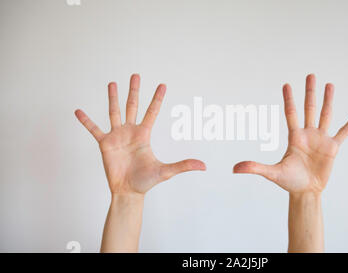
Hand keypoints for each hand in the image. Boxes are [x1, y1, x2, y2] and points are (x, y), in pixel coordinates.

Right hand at [75, 74, 205, 195]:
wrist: (128, 191)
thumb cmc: (146, 181)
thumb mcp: (166, 171)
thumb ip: (184, 166)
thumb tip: (204, 166)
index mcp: (144, 134)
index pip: (152, 112)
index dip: (157, 98)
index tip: (163, 85)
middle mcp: (130, 131)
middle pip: (132, 106)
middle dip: (134, 91)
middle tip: (136, 75)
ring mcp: (117, 136)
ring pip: (114, 112)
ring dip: (113, 98)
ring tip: (112, 83)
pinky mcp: (104, 144)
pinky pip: (94, 129)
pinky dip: (86, 121)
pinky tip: (78, 111)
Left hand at [233, 74, 347, 193]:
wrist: (305, 191)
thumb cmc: (289, 181)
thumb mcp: (271, 173)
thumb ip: (255, 167)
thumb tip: (234, 168)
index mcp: (294, 137)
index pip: (290, 113)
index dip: (289, 99)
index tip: (286, 84)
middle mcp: (308, 134)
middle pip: (309, 108)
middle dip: (310, 92)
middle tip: (310, 75)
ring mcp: (321, 140)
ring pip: (325, 115)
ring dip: (328, 100)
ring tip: (330, 84)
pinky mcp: (332, 148)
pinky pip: (343, 133)